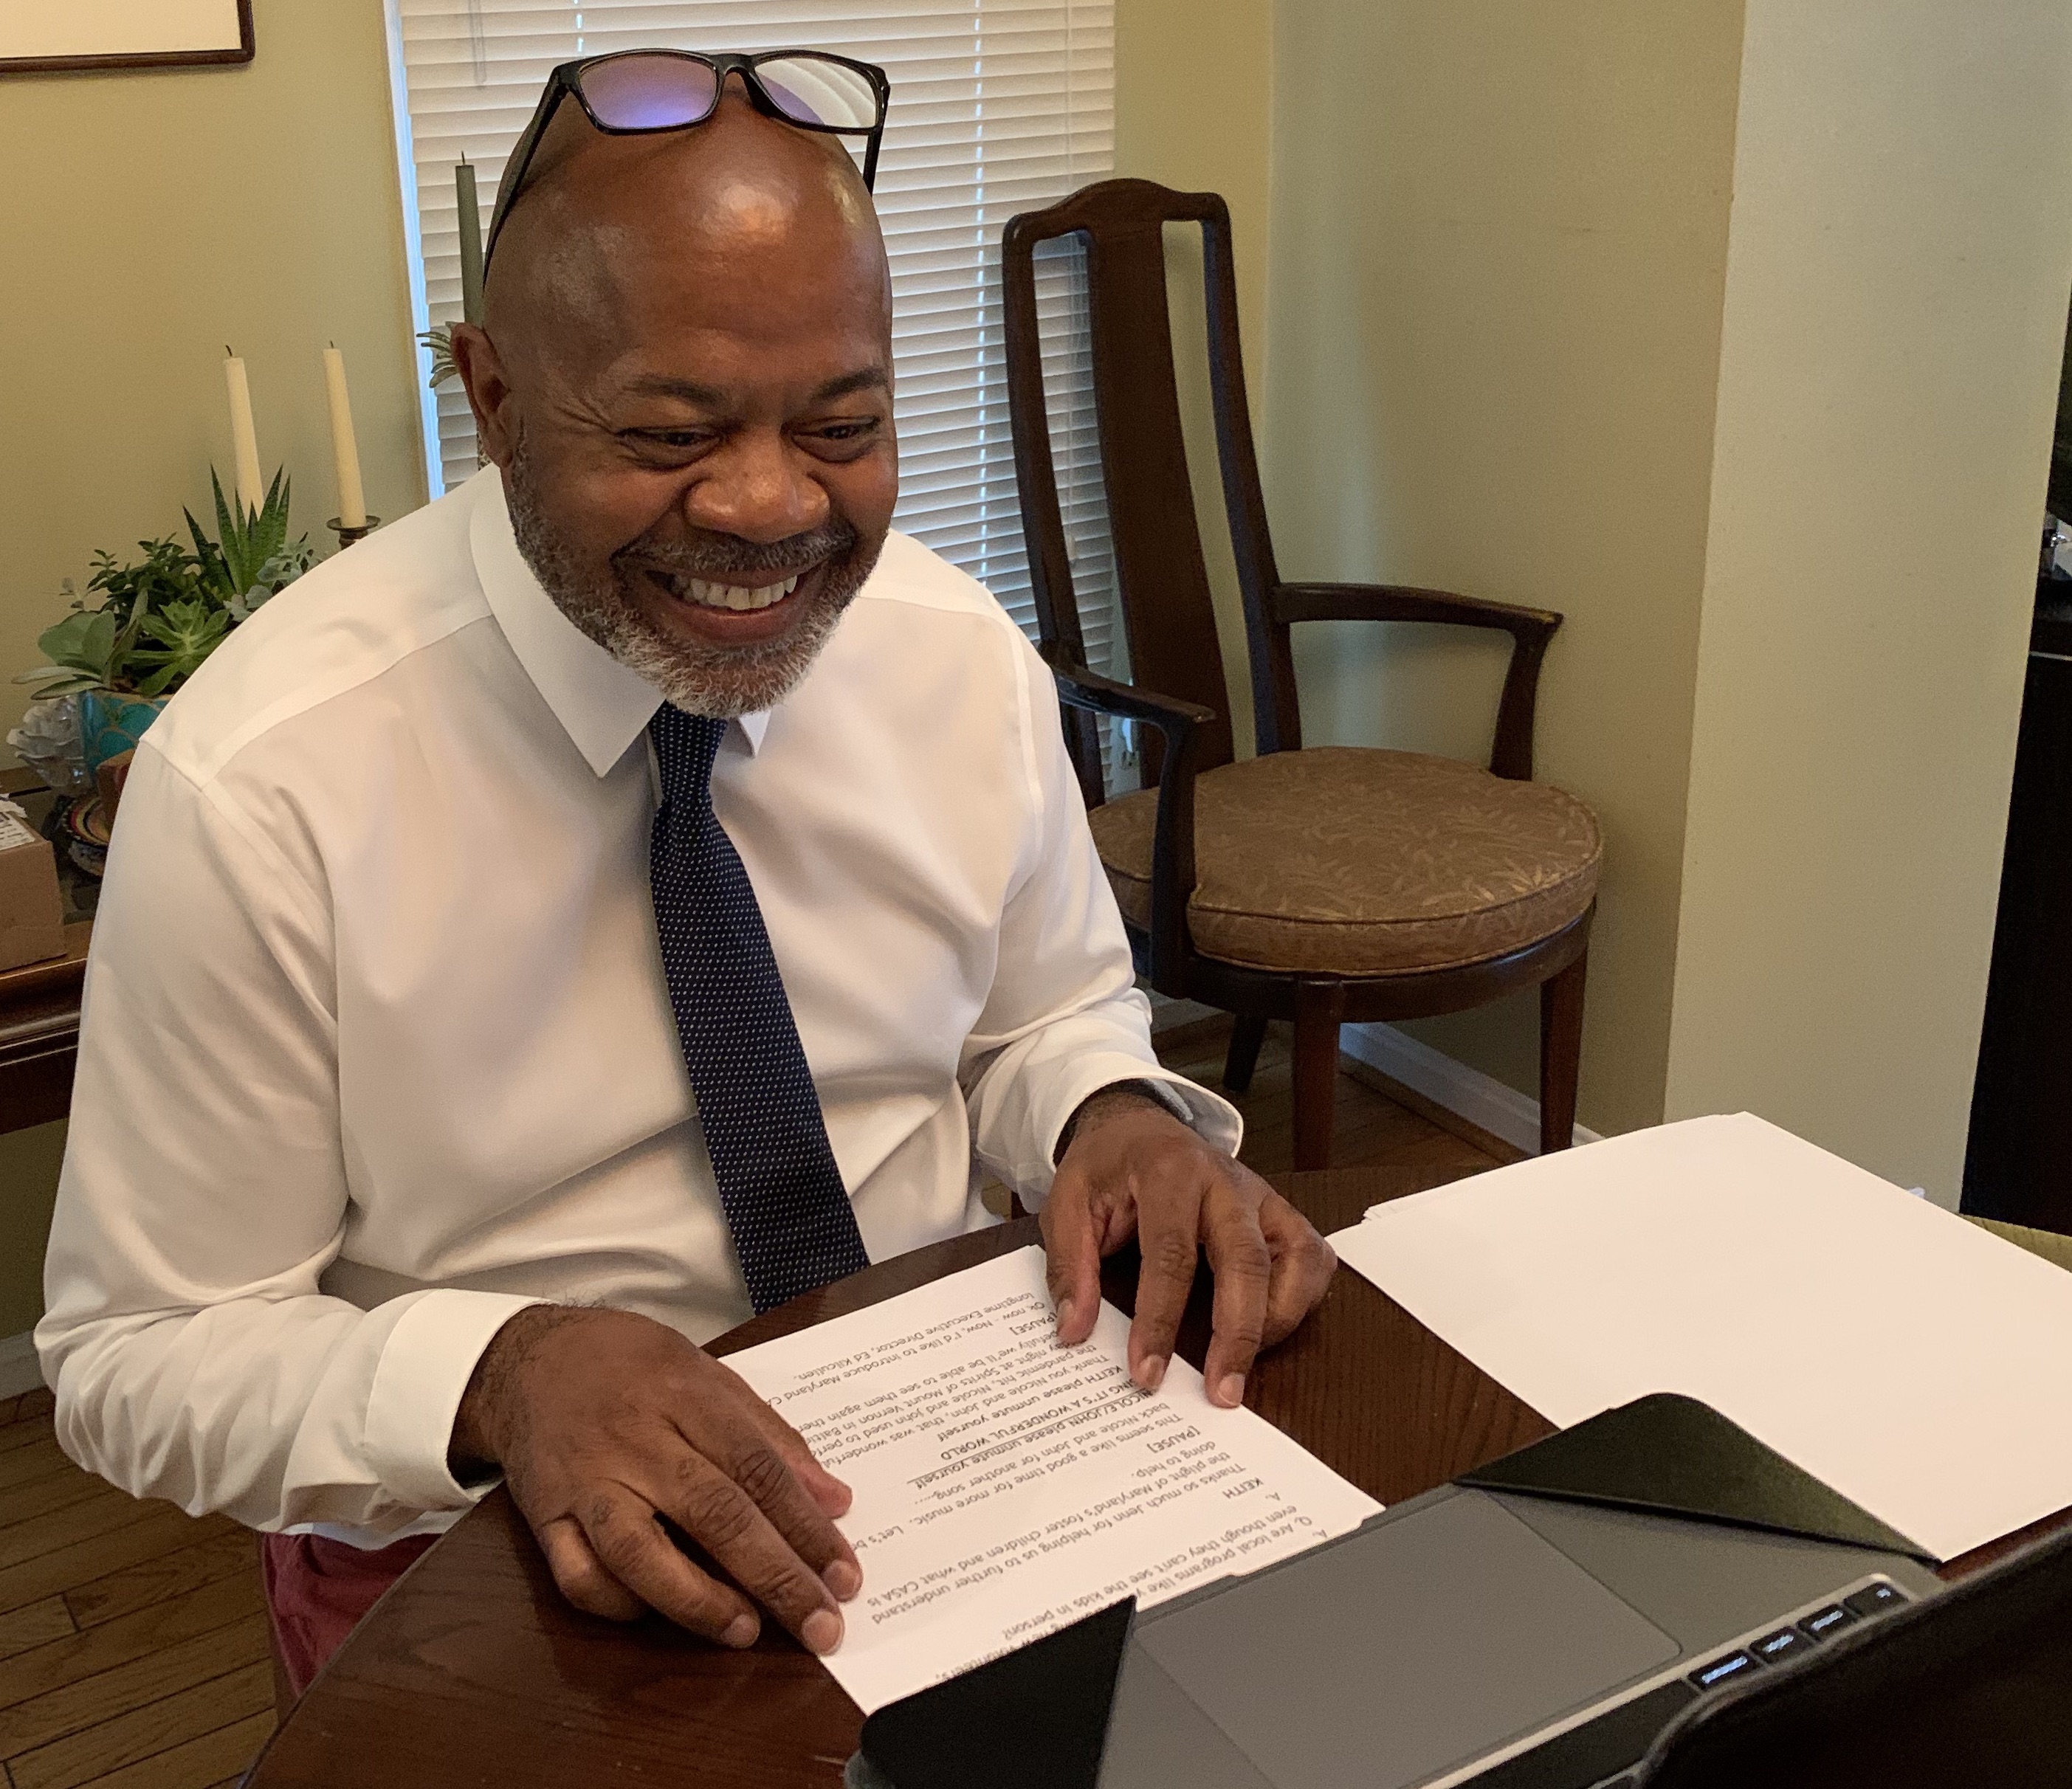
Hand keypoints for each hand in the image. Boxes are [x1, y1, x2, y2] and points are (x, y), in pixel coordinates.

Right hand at [450, 1305, 859, 1652]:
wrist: (527, 1357)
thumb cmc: (632, 1365)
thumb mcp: (708, 1374)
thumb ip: (772, 1436)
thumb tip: (835, 1499)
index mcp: (685, 1396)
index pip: (758, 1467)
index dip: (806, 1525)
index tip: (845, 1575)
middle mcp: (636, 1441)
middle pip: (713, 1512)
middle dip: (774, 1574)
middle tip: (821, 1624)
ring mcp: (585, 1482)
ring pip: (638, 1550)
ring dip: (696, 1600)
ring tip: (747, 1631)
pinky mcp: (544, 1517)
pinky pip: (577, 1575)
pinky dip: (618, 1603)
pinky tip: (659, 1614)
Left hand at [1040, 1087, 1337, 1409]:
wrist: (1138, 1128)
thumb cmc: (1107, 1167)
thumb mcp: (1067, 1203)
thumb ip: (1070, 1265)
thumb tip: (1074, 1330)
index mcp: (1169, 1172)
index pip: (1172, 1255)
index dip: (1159, 1320)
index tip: (1146, 1373)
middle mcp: (1227, 1180)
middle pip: (1247, 1261)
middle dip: (1237, 1334)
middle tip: (1221, 1393)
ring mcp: (1262, 1196)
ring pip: (1298, 1259)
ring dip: (1277, 1321)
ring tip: (1242, 1367)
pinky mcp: (1281, 1212)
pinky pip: (1313, 1258)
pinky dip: (1301, 1300)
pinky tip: (1267, 1329)